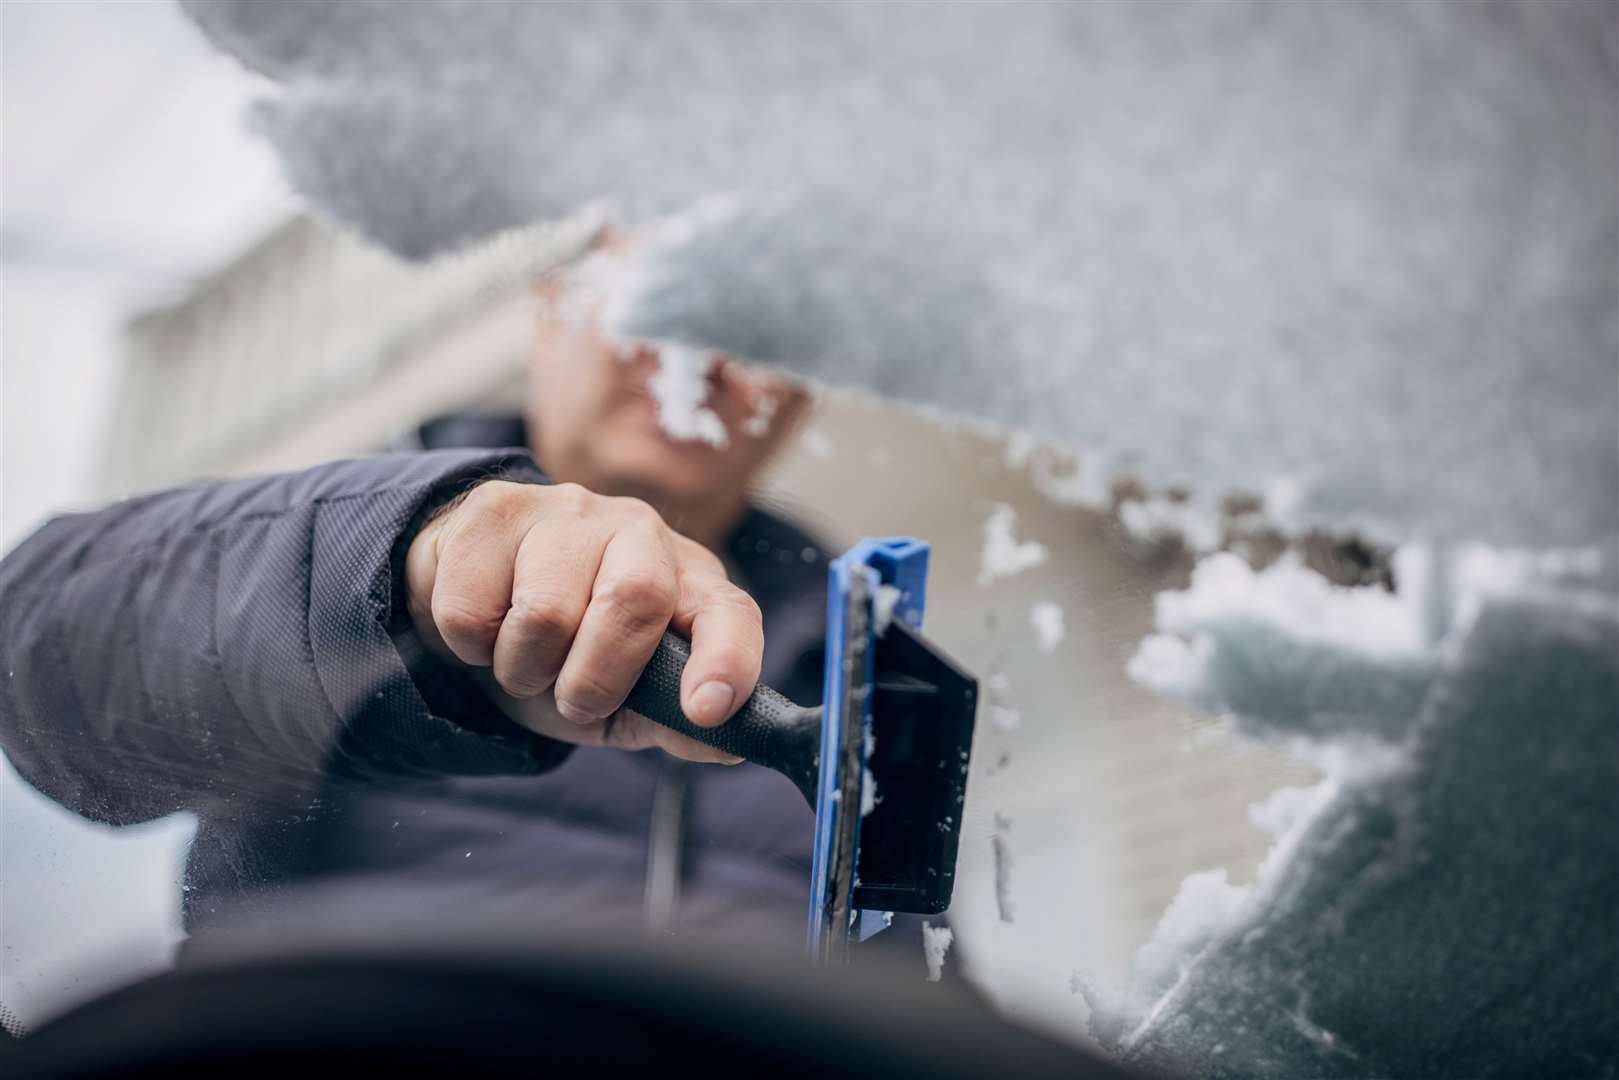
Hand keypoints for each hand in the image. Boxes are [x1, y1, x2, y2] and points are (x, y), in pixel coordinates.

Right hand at [404, 480, 761, 763]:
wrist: (479, 600)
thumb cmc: (569, 655)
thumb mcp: (628, 701)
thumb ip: (673, 721)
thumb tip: (726, 748)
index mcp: (690, 584)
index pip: (728, 613)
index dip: (726, 660)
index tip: (706, 708)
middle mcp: (640, 532)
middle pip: (636, 599)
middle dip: (594, 678)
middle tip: (572, 698)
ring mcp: (568, 511)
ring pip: (544, 613)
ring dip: (522, 669)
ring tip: (524, 656)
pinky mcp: (495, 507)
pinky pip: (472, 609)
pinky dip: (469, 646)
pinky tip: (485, 623)